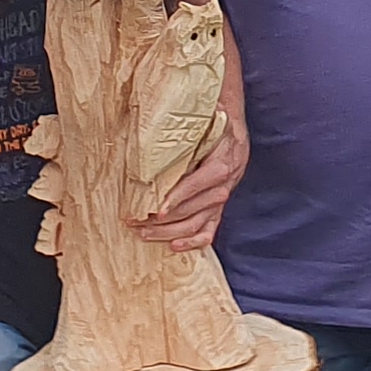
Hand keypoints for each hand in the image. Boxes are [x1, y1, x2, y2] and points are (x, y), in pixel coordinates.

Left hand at [137, 110, 243, 250]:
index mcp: (219, 166)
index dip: (176, 200)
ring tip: (144, 233)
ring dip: (168, 233)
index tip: (157, 210)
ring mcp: (219, 202)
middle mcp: (221, 188)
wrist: (234, 136)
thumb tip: (158, 125)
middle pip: (190, 210)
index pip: (194, 186)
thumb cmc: (214, 128)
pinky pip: (208, 232)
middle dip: (161, 220)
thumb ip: (187, 131)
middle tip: (135, 221)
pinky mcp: (217, 211)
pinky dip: (193, 242)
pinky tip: (174, 246)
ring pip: (195, 225)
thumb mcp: (205, 124)